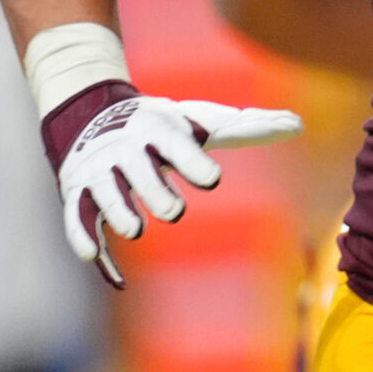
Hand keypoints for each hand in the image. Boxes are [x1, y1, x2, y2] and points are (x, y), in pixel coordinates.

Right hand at [52, 87, 302, 287]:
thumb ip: (247, 128)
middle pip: (139, 171)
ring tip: (135, 230)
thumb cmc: (164, 126)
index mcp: (160, 131)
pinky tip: (95, 258)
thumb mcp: (201, 122)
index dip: (193, 162)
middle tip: (175, 212)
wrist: (93, 113)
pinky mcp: (77, 191)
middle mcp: (127, 149)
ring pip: (104, 193)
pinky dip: (82, 236)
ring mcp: (99, 170)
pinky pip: (75, 216)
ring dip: (118, 211)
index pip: (178, 145)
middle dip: (154, 190)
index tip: (213, 180)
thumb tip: (297, 125)